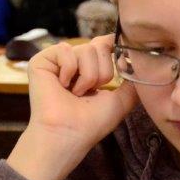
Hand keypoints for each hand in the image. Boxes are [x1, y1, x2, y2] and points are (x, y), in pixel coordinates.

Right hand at [6, 35, 138, 179]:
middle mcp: (74, 63)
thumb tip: (139, 62)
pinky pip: (65, 50)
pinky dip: (69, 70)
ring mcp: (57, 61)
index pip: (105, 44)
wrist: (68, 134)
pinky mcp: (41, 61)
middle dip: (102, 73)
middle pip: (99, 46)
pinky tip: (62, 86)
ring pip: (85, 49)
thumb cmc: (91, 123)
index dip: (115, 48)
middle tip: (89, 93)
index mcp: (89, 69)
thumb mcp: (121, 101)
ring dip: (87, 77)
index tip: (122, 62)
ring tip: (75, 94)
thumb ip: (132, 82)